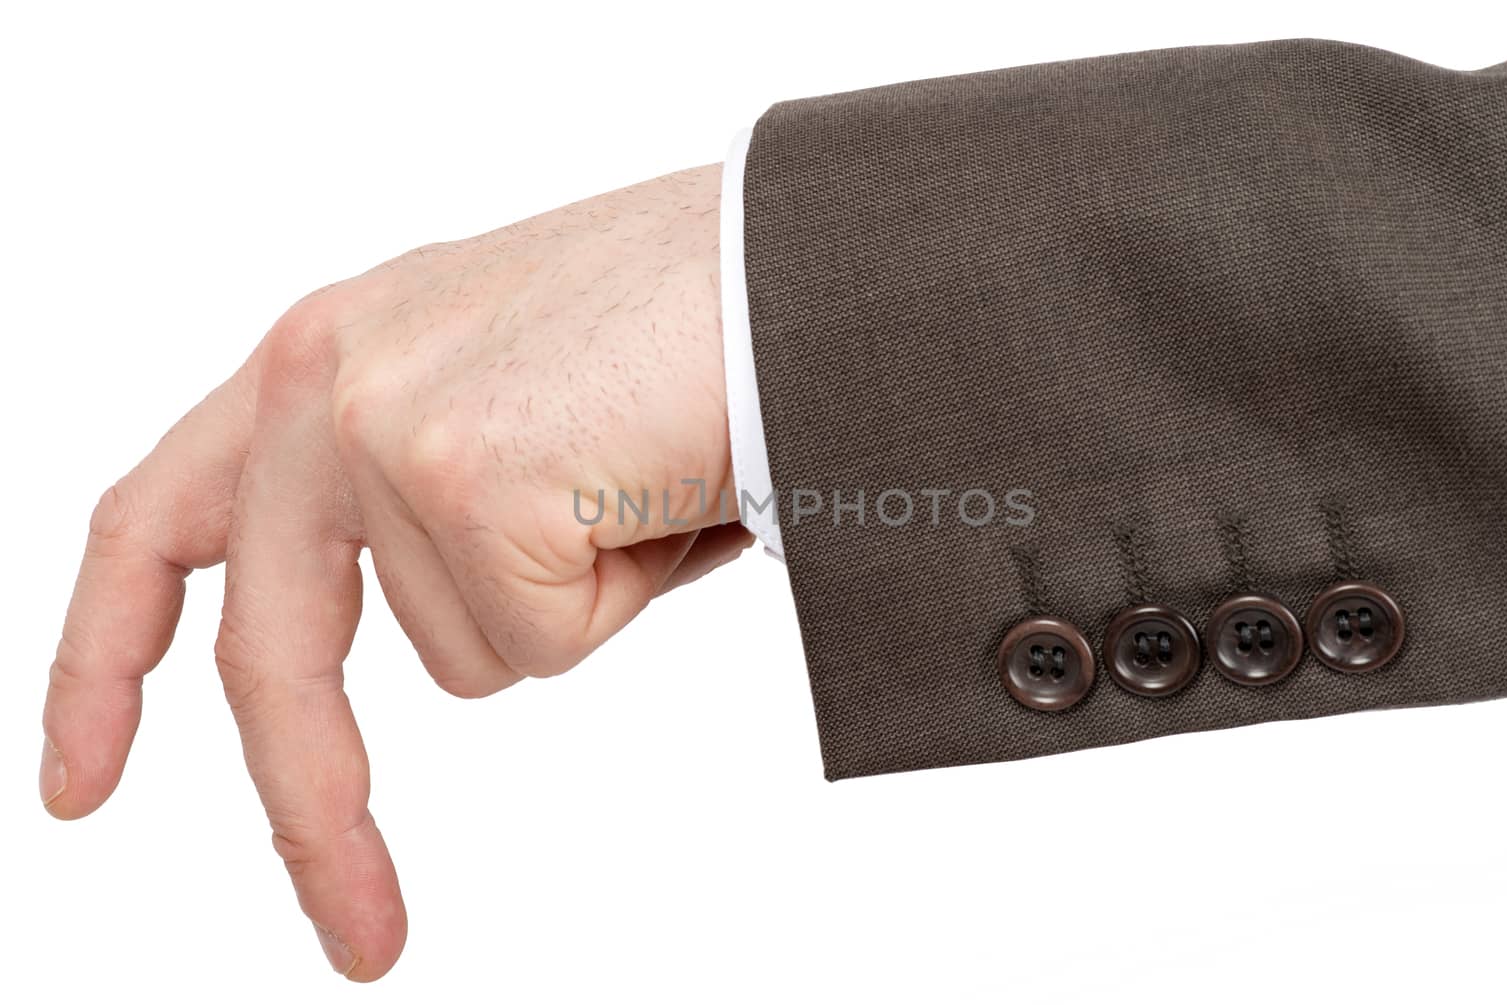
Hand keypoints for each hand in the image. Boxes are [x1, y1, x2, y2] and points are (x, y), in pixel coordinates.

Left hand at [39, 164, 748, 979]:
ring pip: (471, 655)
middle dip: (317, 811)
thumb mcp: (511, 388)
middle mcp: (326, 375)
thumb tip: (455, 623)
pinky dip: (630, 593)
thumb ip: (420, 481)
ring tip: (655, 479)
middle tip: (367, 937)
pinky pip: (545, 641)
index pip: (160, 521)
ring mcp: (385, 426)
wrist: (812, 251)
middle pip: (273, 659)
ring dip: (585, 599)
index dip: (107, 660)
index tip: (85, 781)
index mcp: (334, 354)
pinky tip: (668, 485)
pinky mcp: (465, 475)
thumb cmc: (700, 318)